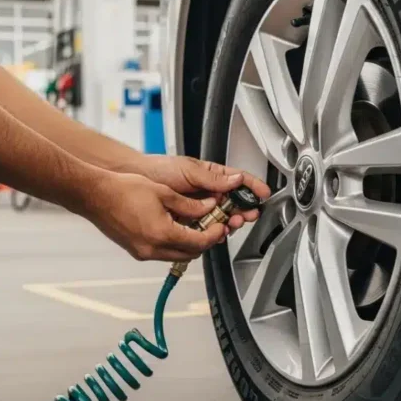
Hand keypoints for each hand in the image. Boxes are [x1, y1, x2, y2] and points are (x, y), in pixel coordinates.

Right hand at [84, 173, 227, 261]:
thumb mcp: (164, 192)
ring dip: (189, 244)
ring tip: (195, 225)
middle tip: (212, 225)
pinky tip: (175, 228)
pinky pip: (162, 253)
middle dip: (205, 241)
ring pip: (177, 255)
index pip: (199, 242)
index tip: (220, 225)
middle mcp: (152, 249)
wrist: (95, 195)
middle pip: (190, 254)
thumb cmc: (123, 190)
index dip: (214, 234)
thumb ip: (190, 204)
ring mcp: (143, 252)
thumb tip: (207, 208)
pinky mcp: (136, 250)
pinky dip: (174, 244)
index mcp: (162, 234)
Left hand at [143, 156, 271, 230]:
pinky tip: (218, 231)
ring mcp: (200, 207)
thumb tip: (236, 180)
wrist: (137, 181)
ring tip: (232, 222)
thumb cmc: (160, 169)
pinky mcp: (190, 221)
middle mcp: (208, 192)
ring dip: (230, 221)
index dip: (253, 187)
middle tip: (248, 214)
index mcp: (211, 175)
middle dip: (244, 209)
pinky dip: (214, 231)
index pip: (238, 180)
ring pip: (223, 217)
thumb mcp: (189, 170)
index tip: (263, 194)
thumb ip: (214, 178)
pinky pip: (207, 228)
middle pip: (235, 202)